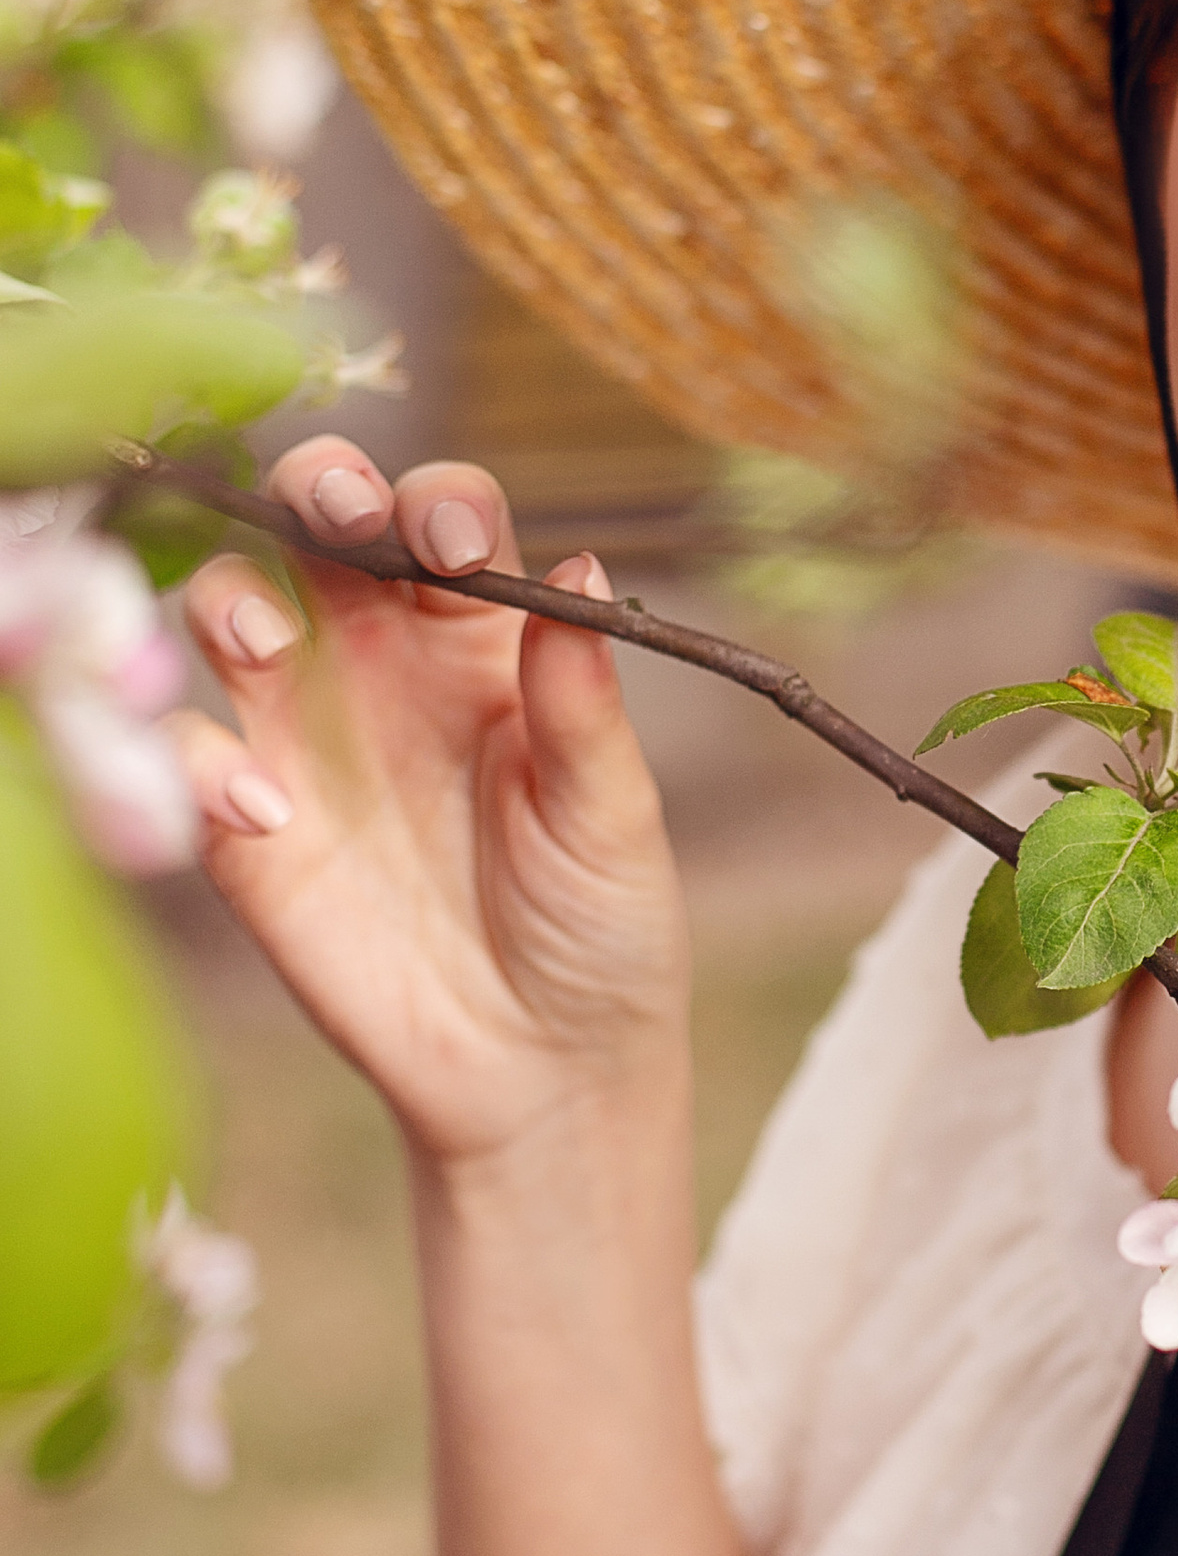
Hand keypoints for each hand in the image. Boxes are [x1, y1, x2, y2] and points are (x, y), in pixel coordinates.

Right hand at [174, 439, 688, 1169]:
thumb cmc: (597, 924)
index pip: (444, 522)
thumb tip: (578, 573)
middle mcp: (382, 660)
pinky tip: (266, 814)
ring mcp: (303, 734)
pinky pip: (187, 755)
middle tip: (334, 511)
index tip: (456, 547)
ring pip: (228, 608)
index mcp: (483, 640)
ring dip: (231, 598)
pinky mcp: (244, 827)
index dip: (438, 506)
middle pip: (317, 525)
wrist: (542, 1067)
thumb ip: (583, 704)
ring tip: (271, 646)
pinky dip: (199, 762)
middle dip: (313, 488)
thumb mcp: (612, 816)